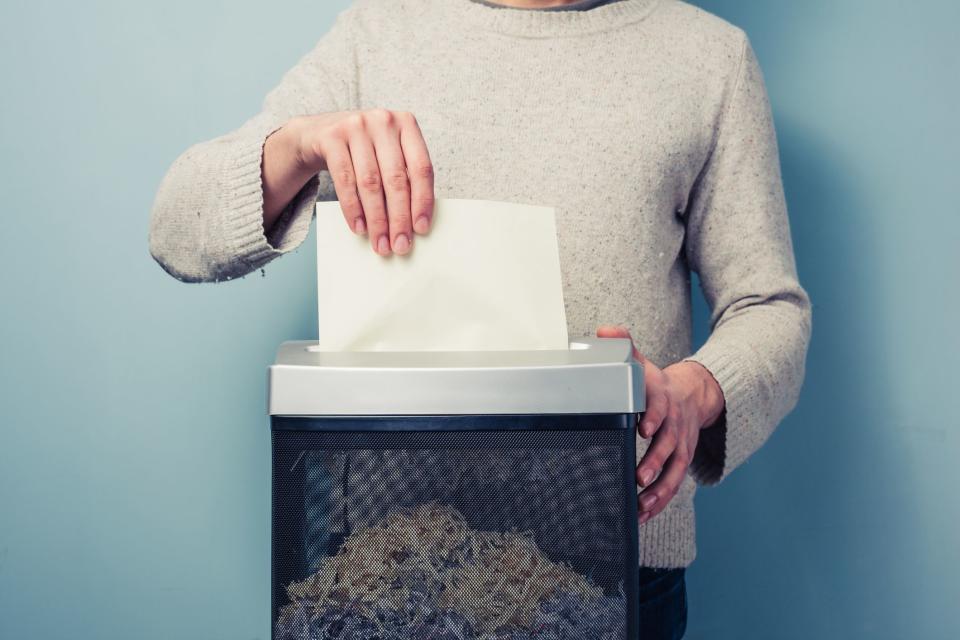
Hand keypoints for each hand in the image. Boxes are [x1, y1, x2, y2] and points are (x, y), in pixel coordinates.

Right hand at [271, 110, 434, 255]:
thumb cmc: (364, 150)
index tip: (421, 229)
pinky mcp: (331, 137)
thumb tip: (414, 223)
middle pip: (395, 179)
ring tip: (380, 243)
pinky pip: (344, 180)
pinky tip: (359, 228)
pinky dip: (353, 209)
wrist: (319, 133)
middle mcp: (383, 121)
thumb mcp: (388, 153)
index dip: (423, 201)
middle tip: (400, 245)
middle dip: (399, 218)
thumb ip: (403, 177)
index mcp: (407, 124)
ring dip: (376, 219)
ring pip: (370, 183)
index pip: (421, 168)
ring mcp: (356, 126)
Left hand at [596, 325, 724, 524]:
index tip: (643, 428)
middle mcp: (675, 425)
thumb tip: (604, 331)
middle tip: (641, 476)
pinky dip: (659, 502)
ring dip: (659, 491)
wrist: (693, 395)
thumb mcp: (643, 363)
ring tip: (642, 506)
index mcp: (663, 400)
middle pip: (669, 445)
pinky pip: (672, 485)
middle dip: (656, 462)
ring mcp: (680, 446)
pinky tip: (642, 515)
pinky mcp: (679, 463)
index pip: (660, 407)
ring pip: (675, 472)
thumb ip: (625, 348)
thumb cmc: (658, 384)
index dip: (653, 417)